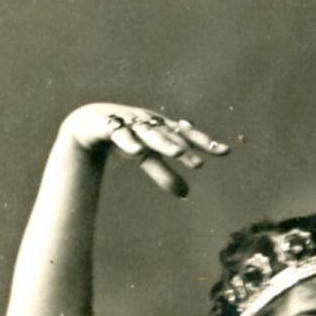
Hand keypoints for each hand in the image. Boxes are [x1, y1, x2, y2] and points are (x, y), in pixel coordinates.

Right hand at [60, 102, 228, 196]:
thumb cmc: (124, 138)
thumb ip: (164, 173)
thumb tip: (187, 194)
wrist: (89, 124)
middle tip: (200, 162)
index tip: (225, 152)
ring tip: (178, 153)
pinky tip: (137, 151)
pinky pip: (119, 133)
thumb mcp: (146, 158)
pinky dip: (129, 141)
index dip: (204, 143)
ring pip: (148, 133)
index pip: (186, 135)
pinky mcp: (108, 125)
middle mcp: (147, 121)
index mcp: (160, 127)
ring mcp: (128, 122)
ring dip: (164, 142)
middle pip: (169, 134)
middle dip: (184, 146)